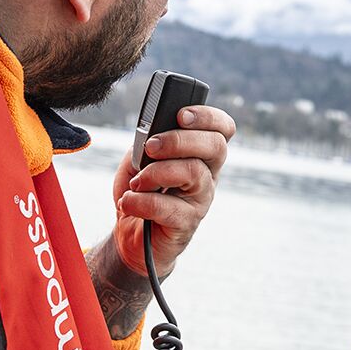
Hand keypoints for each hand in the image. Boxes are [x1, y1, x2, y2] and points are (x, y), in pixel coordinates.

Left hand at [111, 103, 233, 277]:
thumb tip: (150, 136)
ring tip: (136, 182)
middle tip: (151, 147)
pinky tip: (128, 202)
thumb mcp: (139, 157)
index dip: (208, 117)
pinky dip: (141, 201)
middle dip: (179, 140)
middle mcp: (207, 174)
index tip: (181, 115)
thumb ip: (147, 141)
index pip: (222, 129)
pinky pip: (168, 206)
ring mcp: (200, 200)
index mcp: (200, 154)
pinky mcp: (186, 223)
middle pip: (215, 146)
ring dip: (156, 172)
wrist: (129, 234)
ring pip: (193, 172)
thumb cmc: (139, 191)